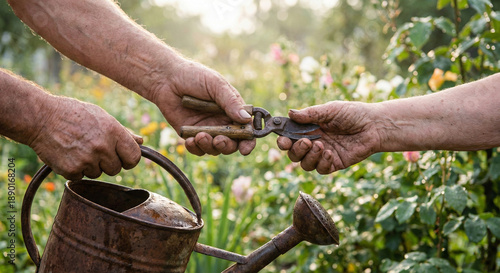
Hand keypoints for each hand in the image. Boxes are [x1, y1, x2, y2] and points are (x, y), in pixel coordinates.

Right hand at [28, 96, 142, 179]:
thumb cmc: (73, 114)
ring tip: (78, 148)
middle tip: (94, 150)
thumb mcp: (101, 117)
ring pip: (98, 174)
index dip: (129, 159)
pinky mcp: (72, 170)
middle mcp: (103, 147)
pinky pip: (81, 177)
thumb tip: (141, 141)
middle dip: (107, 163)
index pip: (134, 157)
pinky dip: (75, 170)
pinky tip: (68, 154)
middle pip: (116, 169)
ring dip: (90, 166)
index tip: (123, 158)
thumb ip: (123, 132)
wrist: (40, 117)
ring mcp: (87, 159)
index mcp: (114, 132)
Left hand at [150, 59, 255, 155]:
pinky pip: (197, 149)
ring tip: (200, 136)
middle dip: (227, 146)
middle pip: (232, 144)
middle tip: (219, 140)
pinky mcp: (191, 135)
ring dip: (210, 146)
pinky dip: (195, 148)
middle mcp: (222, 122)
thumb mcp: (216, 85)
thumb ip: (231, 102)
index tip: (245, 148)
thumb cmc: (194, 76)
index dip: (248, 141)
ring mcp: (207, 129)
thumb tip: (246, 119)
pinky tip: (190, 140)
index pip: (247, 129)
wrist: (166, 78)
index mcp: (233, 110)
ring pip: (215, 149)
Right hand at [277, 101, 380, 173]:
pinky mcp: (334, 164)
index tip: (283, 140)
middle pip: (294, 154)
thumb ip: (310, 114)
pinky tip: (330, 153)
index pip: (289, 137)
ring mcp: (323, 154)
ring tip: (321, 145)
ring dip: (309, 157)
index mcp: (309, 129)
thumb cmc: (353, 114)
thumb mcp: (330, 110)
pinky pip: (321, 169)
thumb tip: (290, 113)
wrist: (374, 125)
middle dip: (295, 150)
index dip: (283, 141)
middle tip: (306, 142)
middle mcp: (313, 142)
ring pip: (305, 164)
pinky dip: (322, 162)